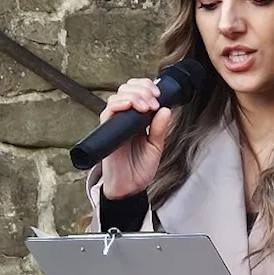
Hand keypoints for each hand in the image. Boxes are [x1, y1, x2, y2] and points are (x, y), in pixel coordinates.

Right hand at [99, 78, 174, 199]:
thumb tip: (166, 110)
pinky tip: (129, 106)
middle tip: (153, 101)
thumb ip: (160, 129)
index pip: (138, 92)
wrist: (129, 187)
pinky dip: (118, 104)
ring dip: (134, 96)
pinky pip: (108, 112)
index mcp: (138, 119)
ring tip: (146, 106)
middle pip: (127, 89)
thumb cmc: (140, 169)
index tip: (158, 94)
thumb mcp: (156, 147)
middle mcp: (125, 118)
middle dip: (142, 90)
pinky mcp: (107, 131)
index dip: (147, 87)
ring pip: (118, 96)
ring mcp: (115, 123)